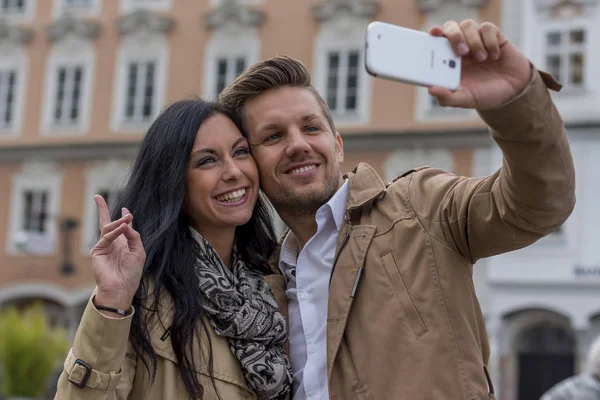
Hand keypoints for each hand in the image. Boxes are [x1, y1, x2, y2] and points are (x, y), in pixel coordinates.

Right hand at [90, 195, 144, 311]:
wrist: (121, 288)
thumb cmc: (131, 273)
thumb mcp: (138, 252)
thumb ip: (134, 237)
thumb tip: (127, 224)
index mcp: (123, 244)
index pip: (121, 228)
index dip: (123, 218)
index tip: (125, 209)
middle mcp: (113, 244)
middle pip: (106, 223)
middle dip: (103, 210)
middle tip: (116, 205)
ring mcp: (104, 247)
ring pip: (108, 228)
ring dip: (118, 222)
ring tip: (127, 217)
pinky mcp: (98, 251)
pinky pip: (106, 237)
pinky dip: (114, 231)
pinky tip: (122, 227)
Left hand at [428, 20, 530, 109]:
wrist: (512, 92)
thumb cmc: (484, 94)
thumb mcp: (465, 100)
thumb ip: (447, 98)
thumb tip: (431, 90)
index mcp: (449, 60)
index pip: (436, 40)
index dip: (433, 34)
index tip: (434, 34)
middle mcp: (460, 47)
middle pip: (450, 27)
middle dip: (454, 36)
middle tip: (462, 52)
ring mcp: (476, 40)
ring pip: (468, 25)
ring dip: (474, 42)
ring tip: (482, 59)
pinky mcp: (494, 36)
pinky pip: (487, 28)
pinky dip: (490, 41)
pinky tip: (495, 56)